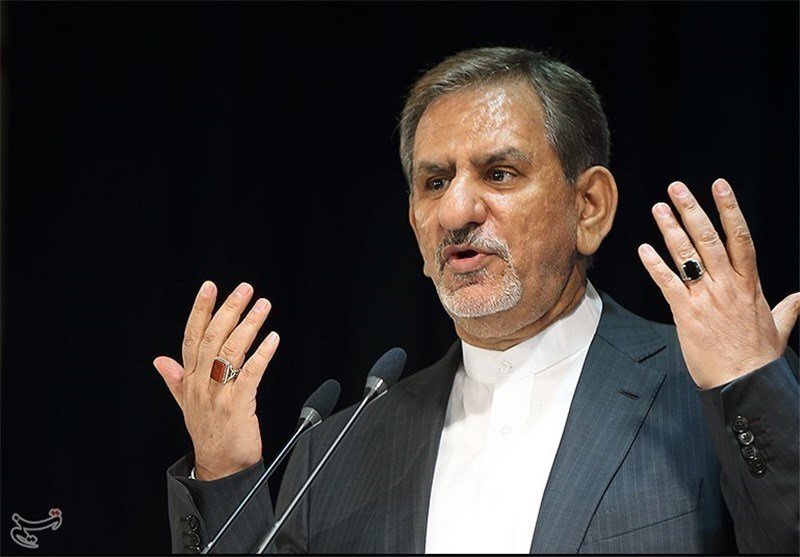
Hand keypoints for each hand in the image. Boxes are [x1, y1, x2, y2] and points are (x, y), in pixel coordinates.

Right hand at [153, 281, 279, 479]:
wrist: (219, 467)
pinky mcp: (237, 407)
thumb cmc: (208, 433)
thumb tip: (159, 360)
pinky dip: (262, 354)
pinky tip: (272, 338)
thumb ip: (176, 379)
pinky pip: (250, 374)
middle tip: (245, 288)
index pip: (192, 337)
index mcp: (190, 379)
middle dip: (229, 309)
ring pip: (230, 352)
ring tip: (263, 305)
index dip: (200, 310)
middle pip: (212, 338)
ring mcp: (218, 395)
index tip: (209, 287)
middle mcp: (201, 384)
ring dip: (249, 325)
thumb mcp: (187, 404)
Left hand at [638, 178, 798, 388]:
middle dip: (692, 211)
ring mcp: (706, 298)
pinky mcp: (686, 314)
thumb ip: (787, 309)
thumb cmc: (758, 359)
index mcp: (750, 285)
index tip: (720, 187)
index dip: (730, 210)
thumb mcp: (778, 328)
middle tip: (677, 188)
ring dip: (670, 230)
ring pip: (687, 256)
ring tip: (658, 208)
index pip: (740, 238)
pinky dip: (655, 265)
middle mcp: (727, 286)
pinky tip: (643, 250)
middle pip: (709, 239)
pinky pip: (668, 284)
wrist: (744, 384)